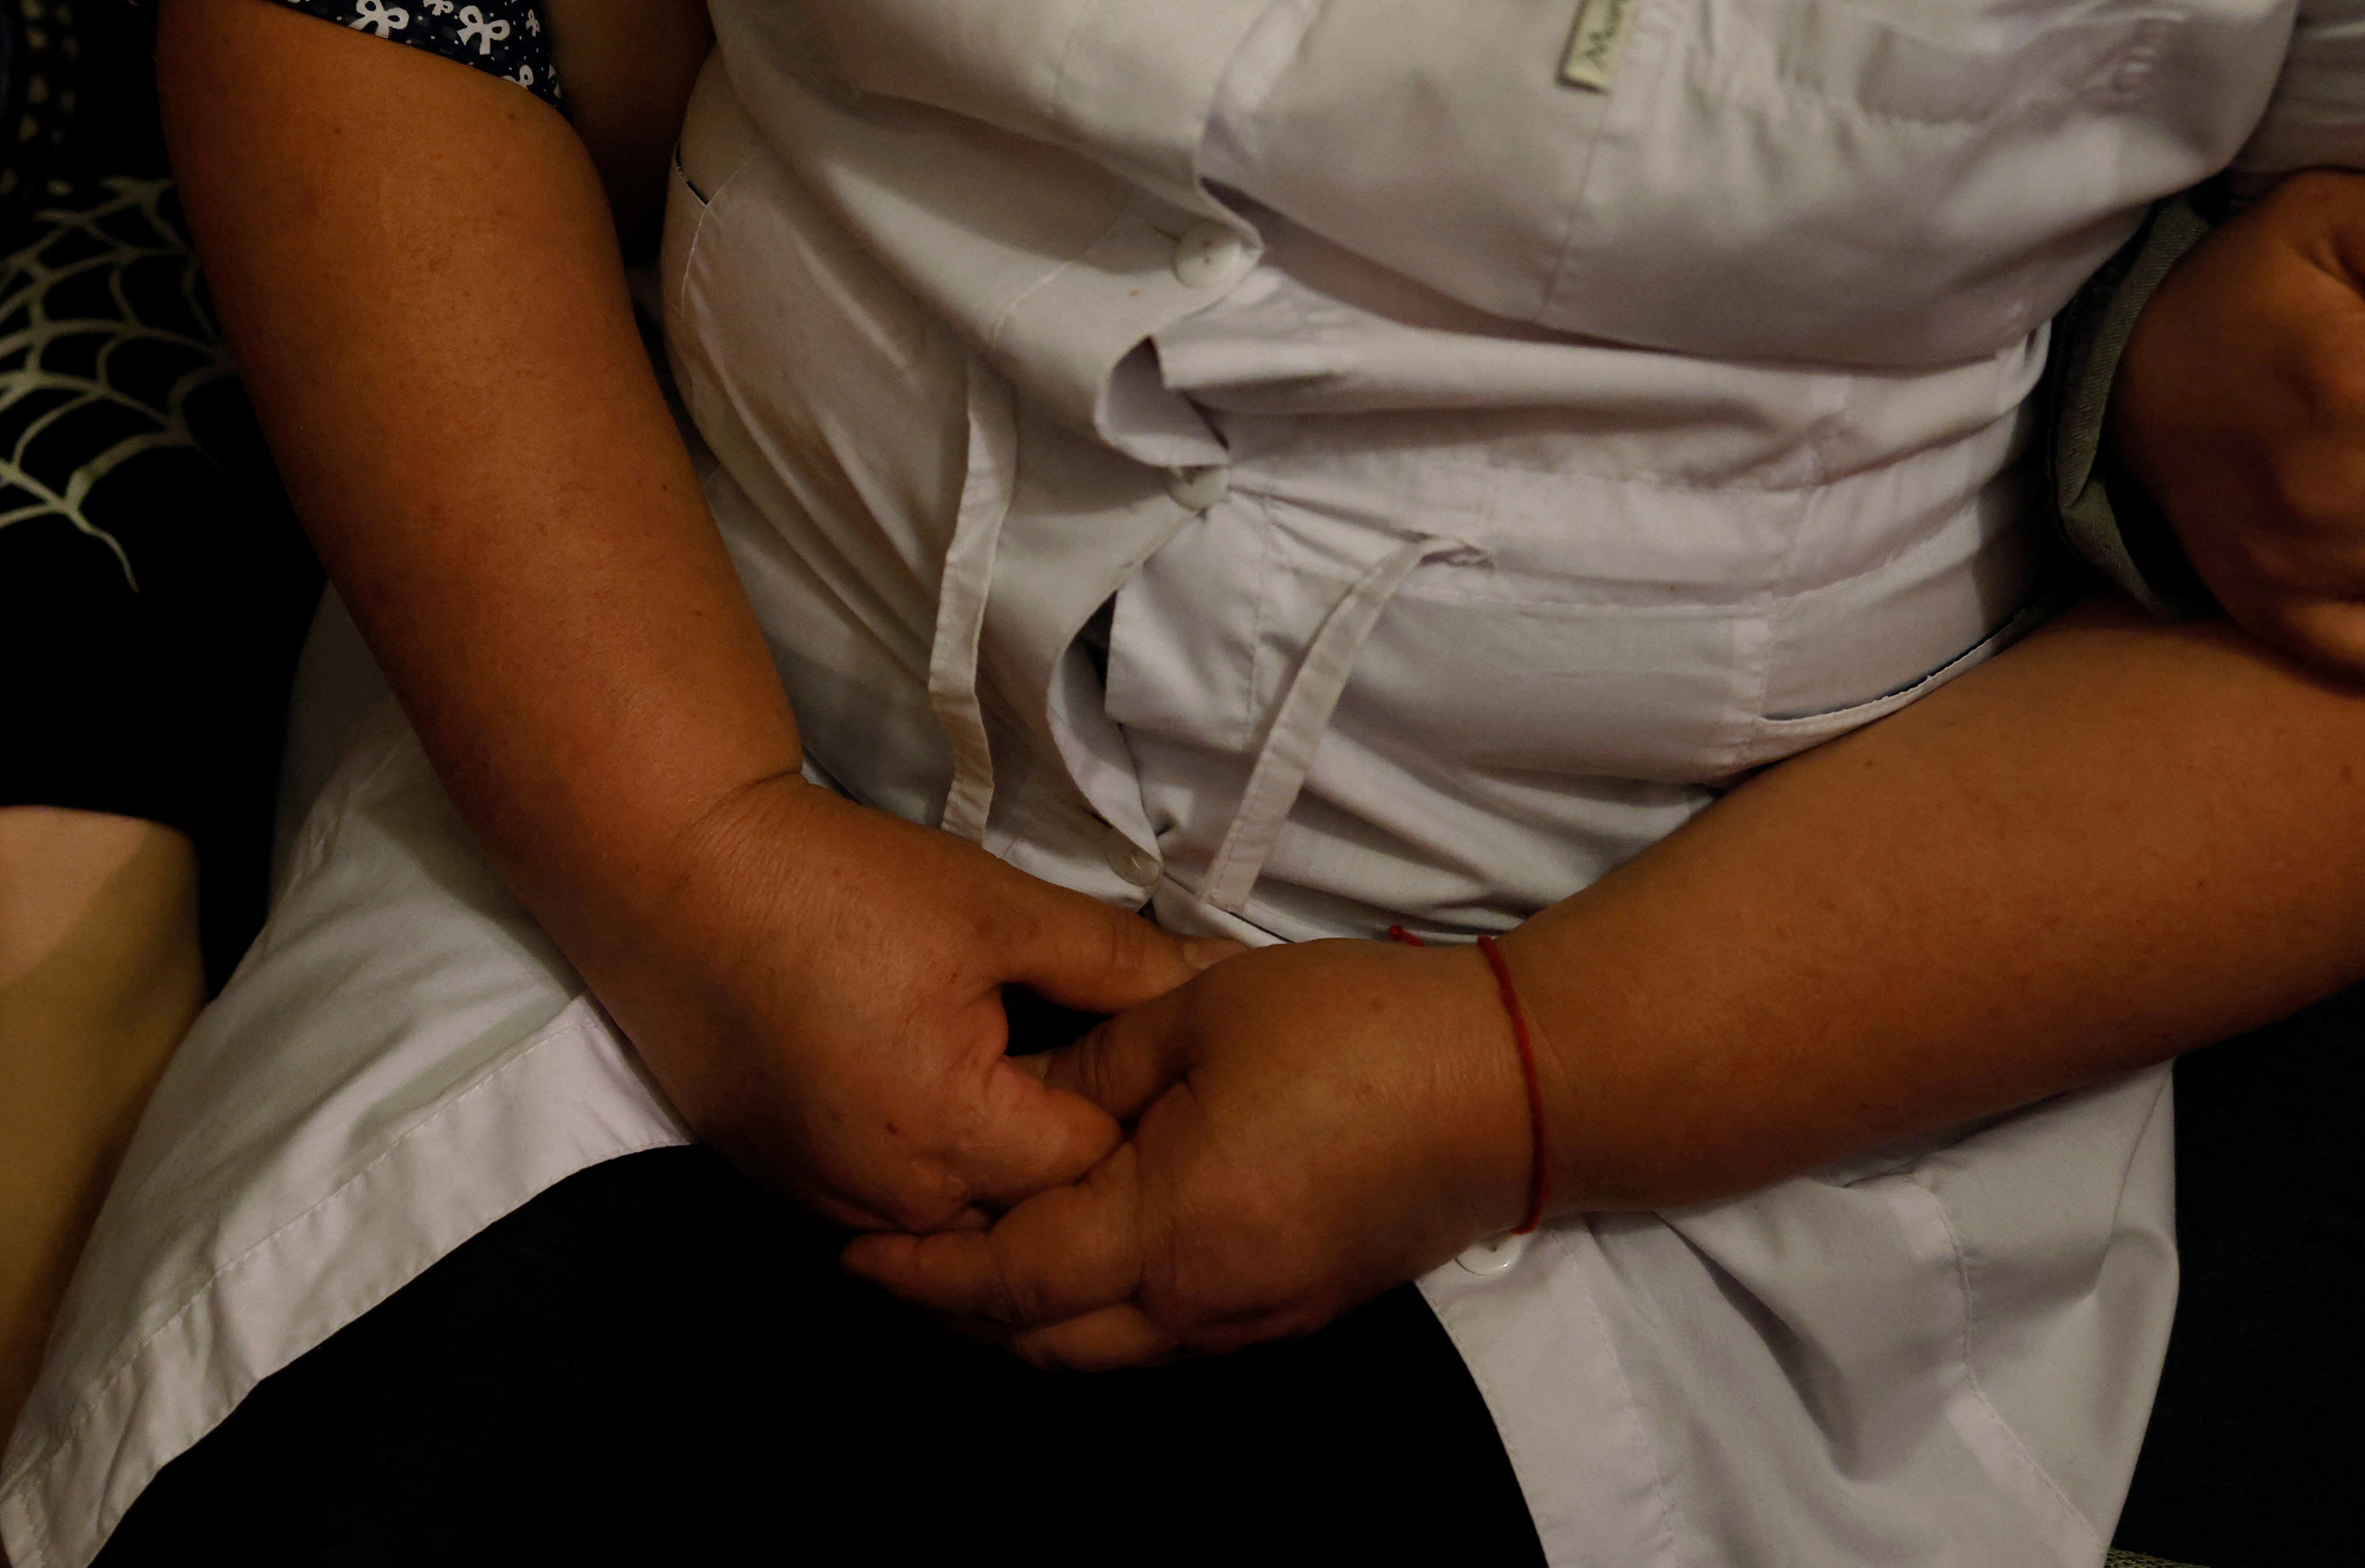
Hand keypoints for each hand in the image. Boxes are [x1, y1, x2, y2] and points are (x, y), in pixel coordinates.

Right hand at [582, 773, 1229, 1234]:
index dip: (1135, 1119)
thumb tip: (1230, 977)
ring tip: (1032, 1102)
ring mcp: (823, 1204)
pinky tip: (952, 1113)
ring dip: (1002, 1186)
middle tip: (1102, 1086)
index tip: (1152, 1065)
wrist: (680, 872)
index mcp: (949, 1132)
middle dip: (1075, 1170)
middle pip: (1026, 1226)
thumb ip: (1122, 964)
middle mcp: (884, 1199)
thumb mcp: (1000, 909)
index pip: (1091, 1174)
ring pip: (956, 1237)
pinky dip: (932, 1184)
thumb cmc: (843, 883)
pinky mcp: (780, 1188)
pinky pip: (887, 1221)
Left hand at [844, 936, 1533, 1367]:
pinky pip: (1163, 1337)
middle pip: (1045, 1340)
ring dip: (1027, 1318)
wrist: (1511, 1086)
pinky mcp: (1294, 1309)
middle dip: (959, 1312)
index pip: (1009, 1277)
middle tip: (895, 1260)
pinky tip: (1076, 1254)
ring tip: (970, 1257)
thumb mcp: (1199, 1012)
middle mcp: (1203, 1302)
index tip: (853, 1250)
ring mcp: (1254, 1319)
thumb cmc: (1355, 1029)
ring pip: (1104, 1351)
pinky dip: (1096, 1313)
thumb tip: (1019, 1105)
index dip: (922, 1269)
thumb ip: (1093, 1069)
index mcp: (1168, 1228)